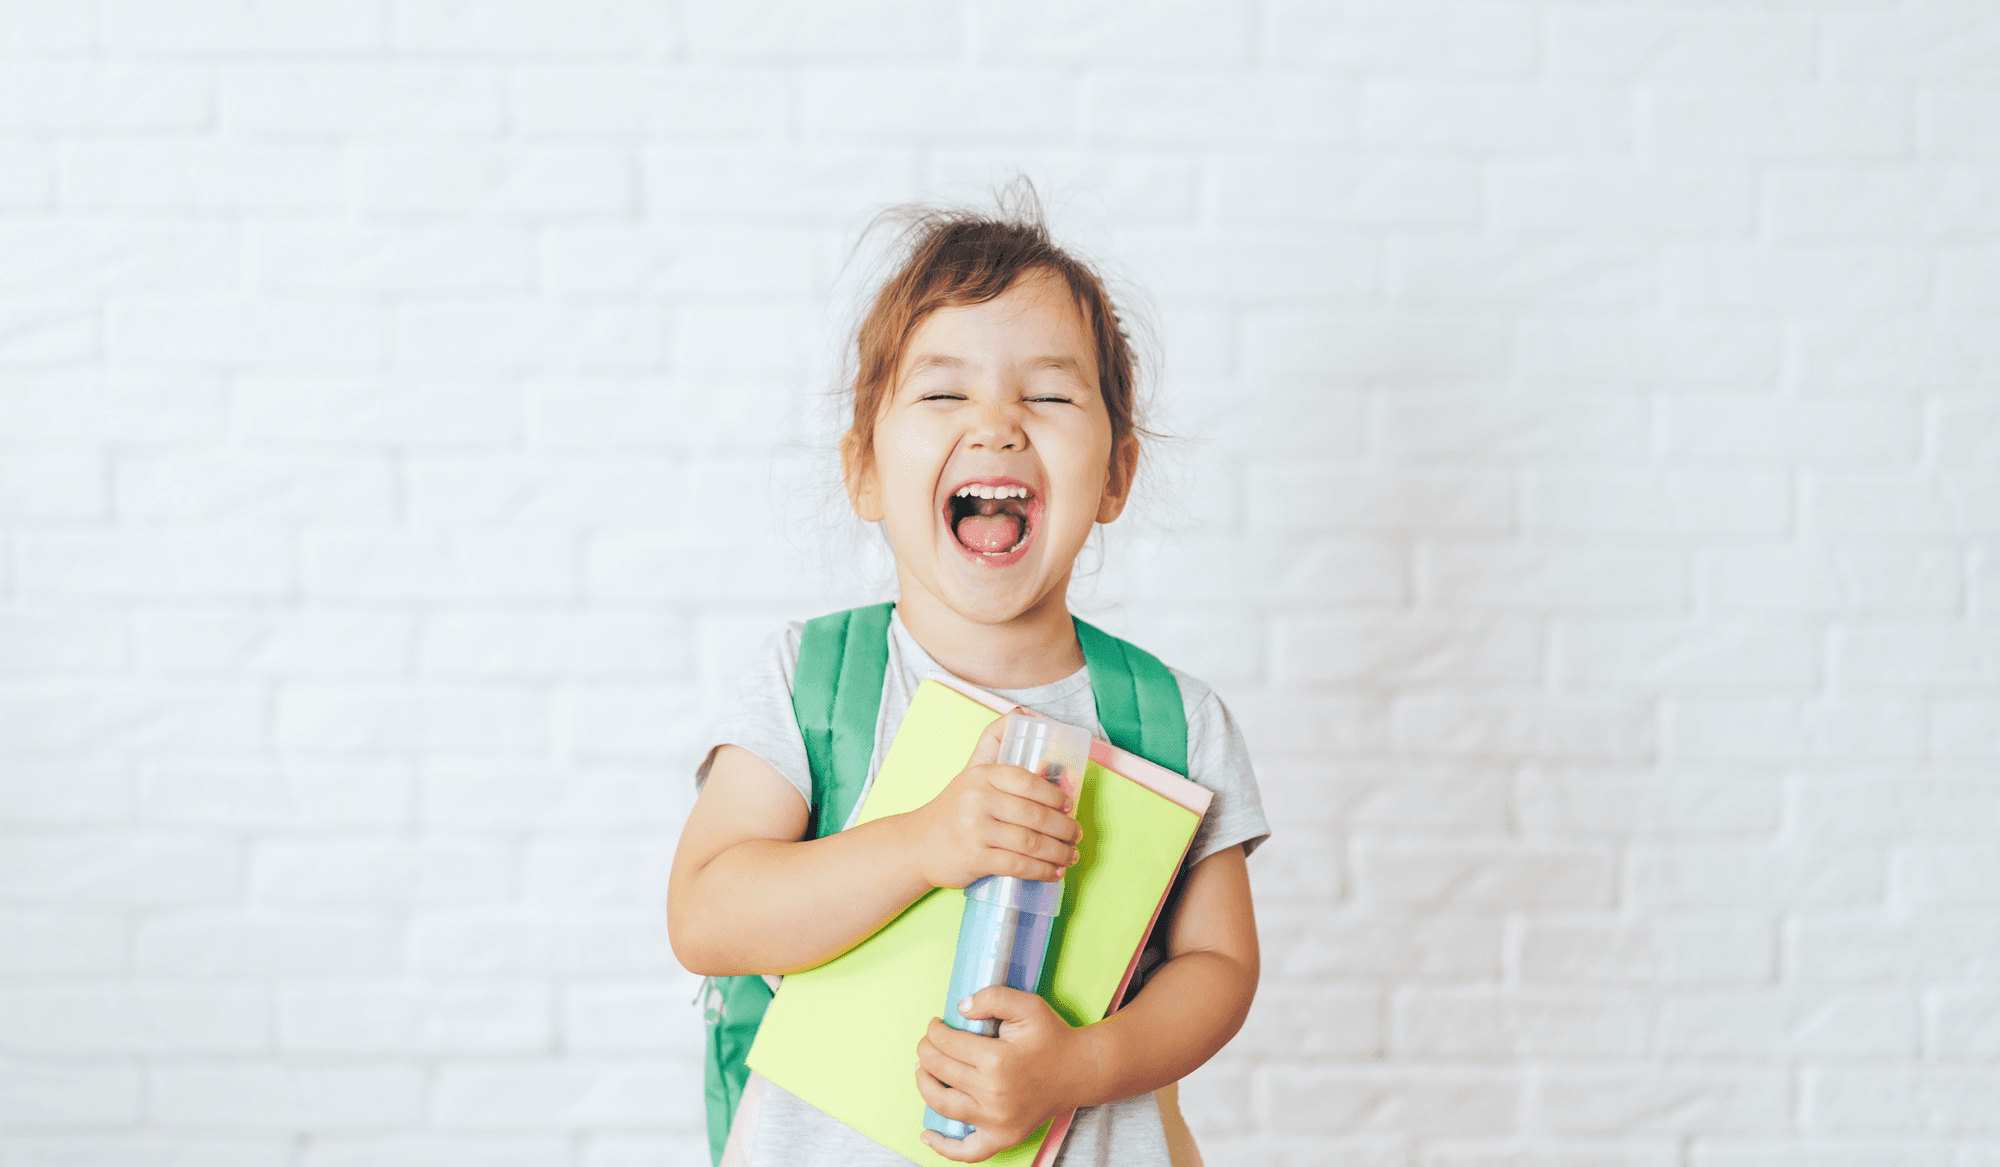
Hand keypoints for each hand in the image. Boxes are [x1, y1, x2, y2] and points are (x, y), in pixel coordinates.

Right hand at [899, 714, 1080, 889]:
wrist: (918, 844)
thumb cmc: (953, 807)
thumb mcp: (971, 769)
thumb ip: (993, 741)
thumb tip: (1020, 713)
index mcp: (981, 775)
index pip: (1027, 781)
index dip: (1055, 795)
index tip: (1070, 806)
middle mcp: (977, 800)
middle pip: (1034, 815)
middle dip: (1064, 828)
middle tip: (1075, 834)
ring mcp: (975, 830)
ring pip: (1030, 842)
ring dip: (1058, 852)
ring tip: (1070, 855)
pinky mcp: (976, 858)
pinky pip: (1018, 865)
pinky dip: (1041, 871)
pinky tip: (1054, 872)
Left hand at [916, 986, 1092, 1161]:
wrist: (1079, 1071)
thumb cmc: (1053, 1038)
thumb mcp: (1027, 1005)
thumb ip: (992, 998)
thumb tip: (960, 1009)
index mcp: (997, 1061)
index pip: (947, 1044)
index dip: (935, 1030)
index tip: (935, 1025)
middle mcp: (993, 1094)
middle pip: (940, 1070)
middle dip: (926, 1051)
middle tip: (928, 1042)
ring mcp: (996, 1120)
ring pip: (942, 1105)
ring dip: (925, 1085)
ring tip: (924, 1071)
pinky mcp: (1002, 1137)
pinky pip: (967, 1151)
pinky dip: (943, 1147)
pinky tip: (927, 1135)